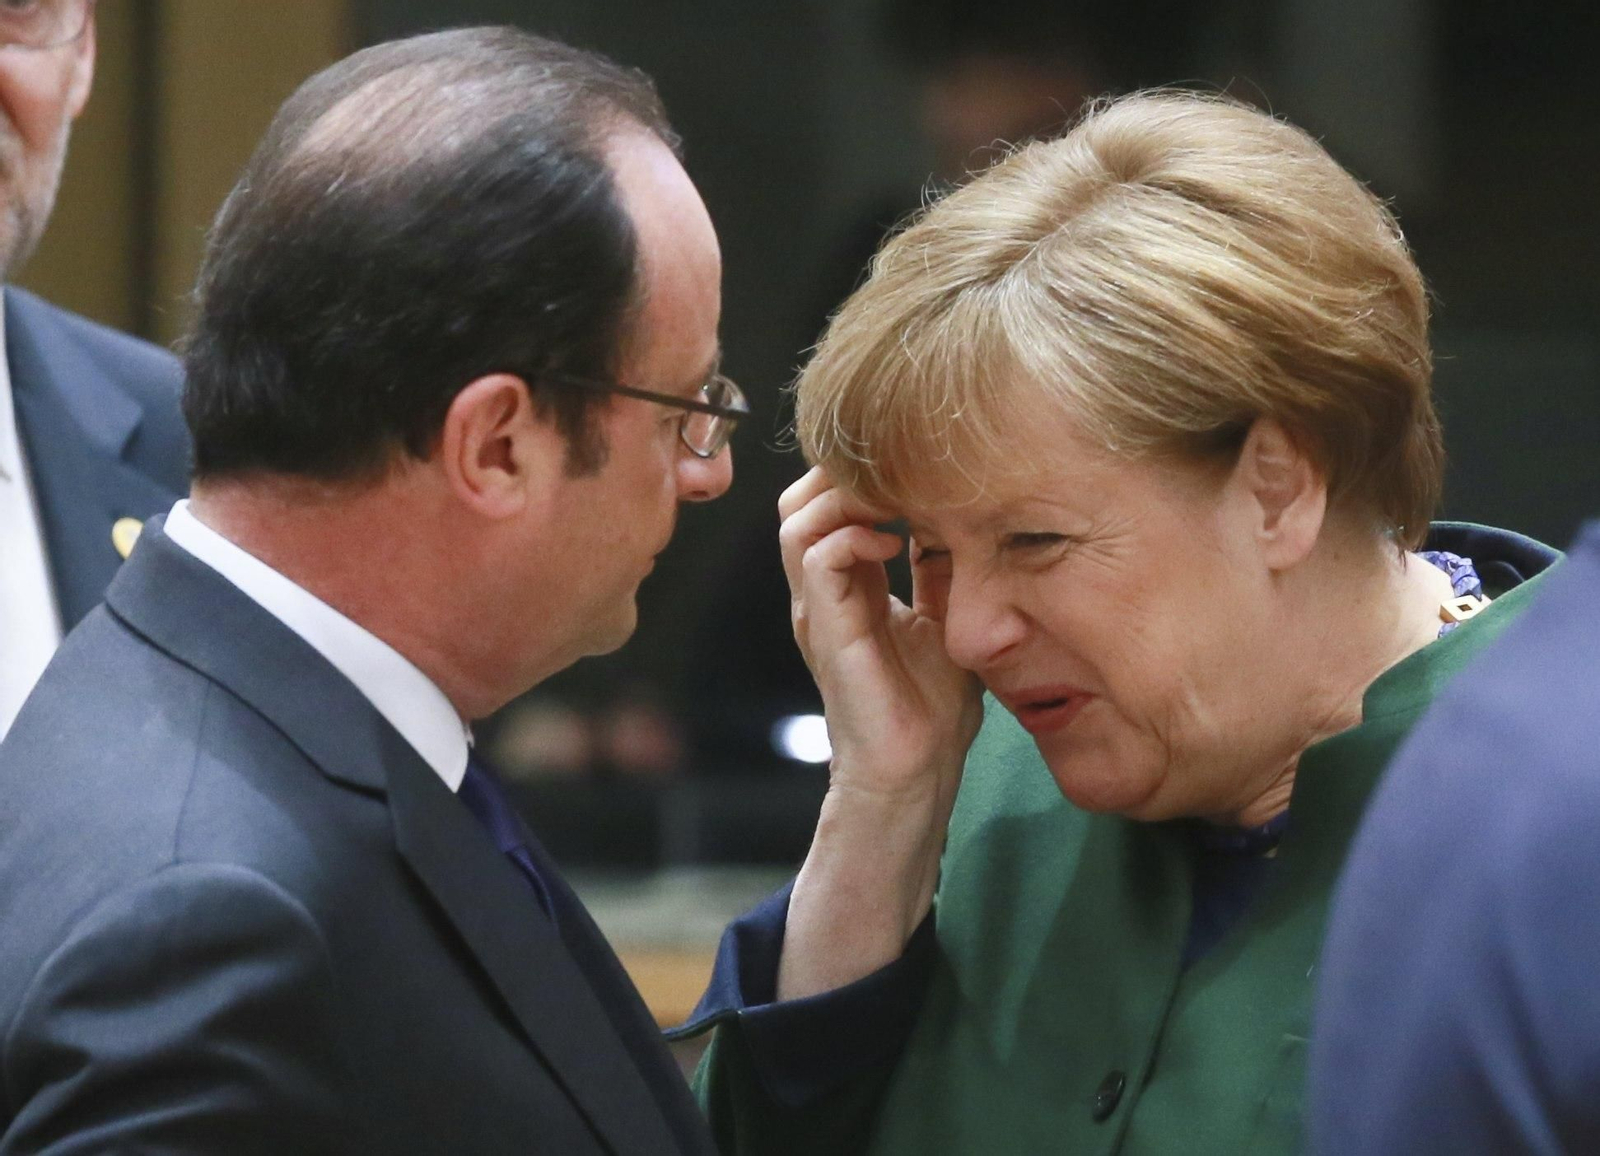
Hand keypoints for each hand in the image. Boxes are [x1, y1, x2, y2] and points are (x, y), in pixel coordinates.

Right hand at [778, 467, 981, 800]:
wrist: (918, 770)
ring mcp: (817, 609)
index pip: (826, 503)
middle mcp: (822, 591)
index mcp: (847, 585)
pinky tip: (894, 546)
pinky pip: (817, 559)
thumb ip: (940, 568)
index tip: (914, 469)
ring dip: (844, 498)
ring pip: (797, 520)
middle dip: (844, 474)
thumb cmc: (931, 707)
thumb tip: (959, 515)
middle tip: (897, 476)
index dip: (861, 474)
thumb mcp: (945, 616)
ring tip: (893, 503)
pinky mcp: (825, 629)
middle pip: (799, 500)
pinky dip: (852, 537)